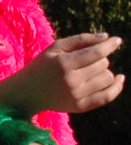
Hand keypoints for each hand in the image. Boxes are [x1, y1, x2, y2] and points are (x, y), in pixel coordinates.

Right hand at [0, 33, 123, 116]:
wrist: (25, 94)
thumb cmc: (41, 66)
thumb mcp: (54, 48)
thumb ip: (80, 39)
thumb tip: (107, 37)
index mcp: (63, 64)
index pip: (96, 53)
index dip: (109, 45)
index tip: (116, 40)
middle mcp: (71, 81)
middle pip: (103, 64)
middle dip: (99, 59)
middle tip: (87, 60)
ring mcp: (76, 96)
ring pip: (108, 78)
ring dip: (104, 71)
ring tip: (92, 71)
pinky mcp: (80, 107)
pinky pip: (107, 96)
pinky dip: (116, 87)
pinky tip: (119, 79)